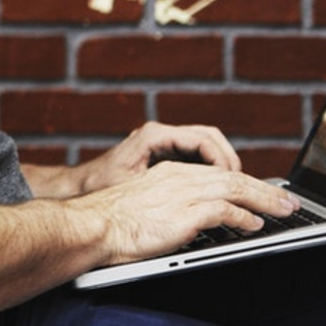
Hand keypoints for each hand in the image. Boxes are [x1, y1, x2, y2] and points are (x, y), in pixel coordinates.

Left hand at [70, 121, 241, 194]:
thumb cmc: (102, 188)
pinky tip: (219, 190)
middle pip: (210, 138)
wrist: (82, 188)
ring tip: (235, 189)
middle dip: (229, 160)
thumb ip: (165, 186)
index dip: (223, 160)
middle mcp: (160, 134)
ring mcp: (163, 143)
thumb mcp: (135, 187)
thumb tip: (201, 189)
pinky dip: (212, 170)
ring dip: (223, 165)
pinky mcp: (165, 154)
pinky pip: (197, 156)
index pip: (203, 139)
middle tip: (243, 186)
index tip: (233, 181)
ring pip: (207, 146)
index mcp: (154, 136)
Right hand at [74, 159, 295, 266]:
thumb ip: (169, 204)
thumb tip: (193, 220)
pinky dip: (242, 216)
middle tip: (287, 203)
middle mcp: (177, 178)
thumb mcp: (143, 204)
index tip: (262, 193)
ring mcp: (180, 194)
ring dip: (263, 200)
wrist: (89, 226)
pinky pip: (222, 211)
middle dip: (264, 190)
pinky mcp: (182, 214)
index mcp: (167, 173)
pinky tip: (253, 224)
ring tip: (282, 211)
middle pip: (231, 177)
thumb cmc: (108, 223)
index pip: (216, 173)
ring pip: (233, 189)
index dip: (244, 183)